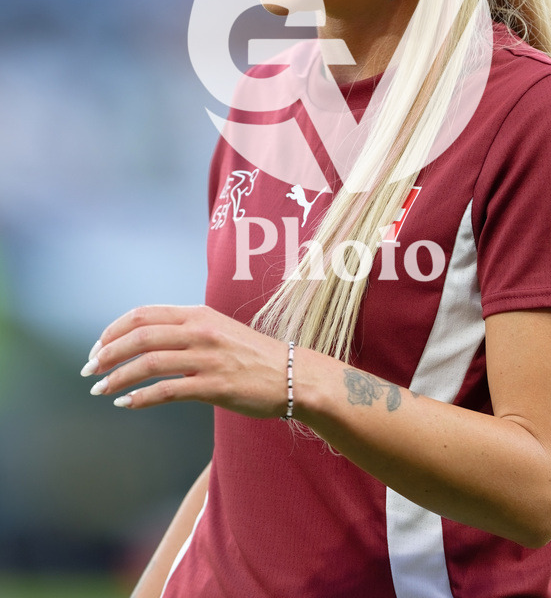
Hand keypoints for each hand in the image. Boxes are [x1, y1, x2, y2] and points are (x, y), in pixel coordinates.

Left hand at [80, 304, 289, 417]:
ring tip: (101, 389)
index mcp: (199, 314)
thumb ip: (186, 330)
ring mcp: (208, 358)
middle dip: (107, 354)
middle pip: (140, 336)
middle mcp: (201, 331)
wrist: (293, 375)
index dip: (113, 330)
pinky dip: (140, 398)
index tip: (97, 347)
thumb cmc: (253, 356)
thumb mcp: (218, 330)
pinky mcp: (215, 386)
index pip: (144, 314)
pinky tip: (126, 404)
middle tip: (90, 370)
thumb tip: (147, 341)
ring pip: (148, 363)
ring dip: (117, 377)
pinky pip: (167, 391)